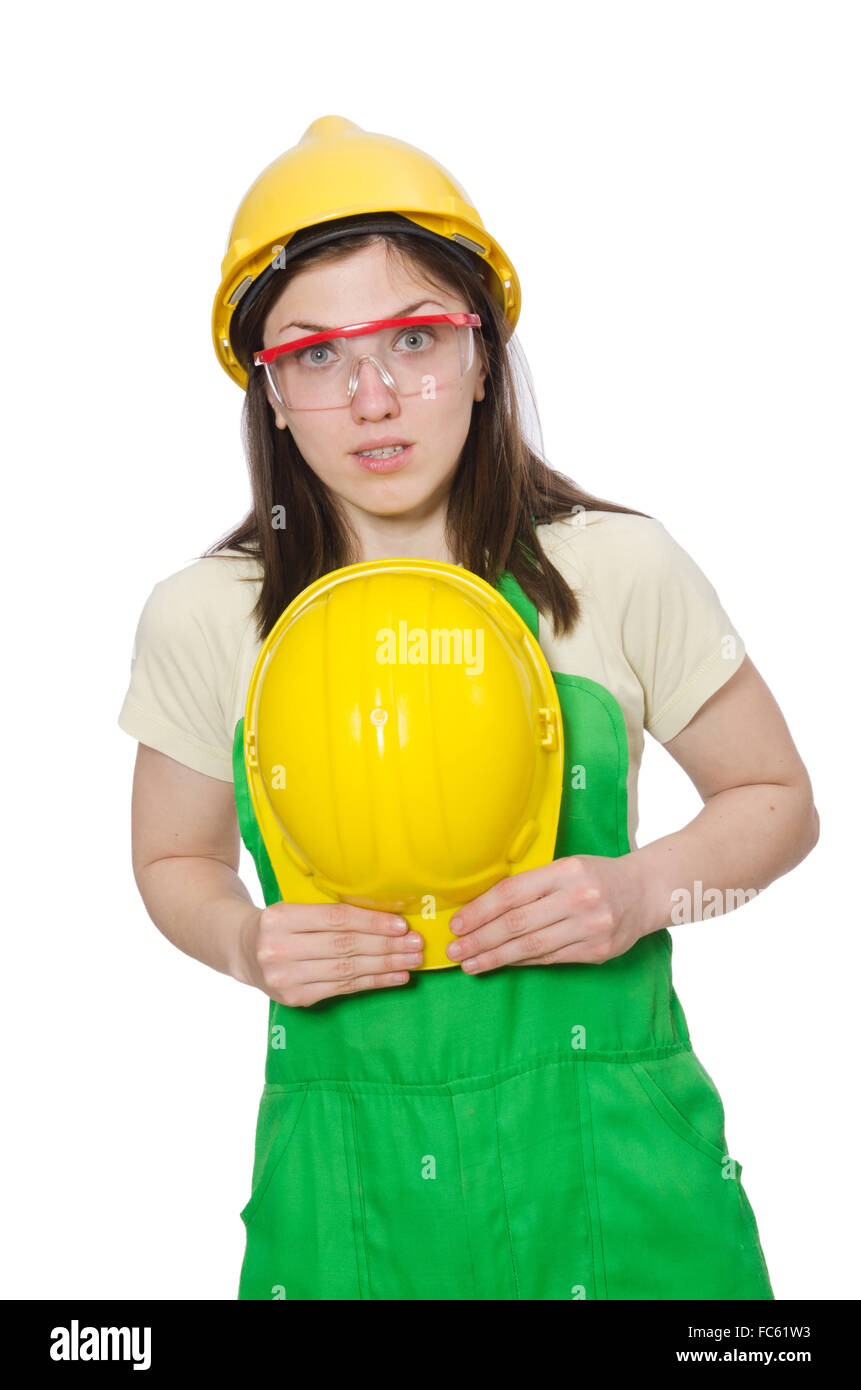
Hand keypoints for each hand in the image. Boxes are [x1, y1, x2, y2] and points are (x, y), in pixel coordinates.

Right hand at [240, 902, 424, 1006]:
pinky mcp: (294, 998)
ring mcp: (285, 977)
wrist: (242, 950)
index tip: (401, 925)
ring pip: (346, 970)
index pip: (336, 919)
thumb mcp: (295, 908)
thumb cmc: (281, 924)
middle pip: (344, 946)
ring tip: (412, 960)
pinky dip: (373, 982)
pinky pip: (342, 989)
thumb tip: (387, 917)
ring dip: (385, 965)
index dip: (371, 922)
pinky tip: (395, 977)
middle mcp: (279, 948)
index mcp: (281, 917)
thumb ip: (330, 913)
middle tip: (416, 944)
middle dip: (386, 945)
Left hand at [444, 854, 647, 972]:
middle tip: (455, 950)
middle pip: (518, 923)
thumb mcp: (565, 867)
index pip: (512, 893)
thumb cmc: (595, 876)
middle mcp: (579, 898)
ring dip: (496, 957)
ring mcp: (591, 927)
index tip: (457, 924)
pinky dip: (523, 961)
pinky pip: (551, 959)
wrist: (645, 892)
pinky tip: (502, 963)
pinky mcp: (598, 951)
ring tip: (470, 964)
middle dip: (481, 939)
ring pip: (532, 946)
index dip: (480, 911)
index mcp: (566, 871)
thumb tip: (483, 909)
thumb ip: (532, 885)